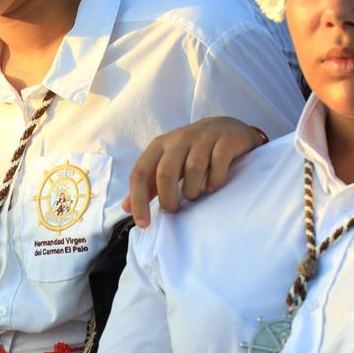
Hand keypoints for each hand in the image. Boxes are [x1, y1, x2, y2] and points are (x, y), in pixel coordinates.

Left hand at [124, 117, 266, 227]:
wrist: (227, 128)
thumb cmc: (192, 152)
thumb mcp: (167, 164)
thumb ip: (148, 185)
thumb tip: (126, 207)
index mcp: (159, 145)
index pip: (140, 173)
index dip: (138, 200)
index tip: (143, 224)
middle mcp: (179, 138)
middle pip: (166, 172)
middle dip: (168, 198)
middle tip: (174, 210)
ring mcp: (204, 137)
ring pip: (193, 168)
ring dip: (193, 191)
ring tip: (195, 196)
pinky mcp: (226, 140)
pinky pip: (219, 163)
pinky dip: (216, 180)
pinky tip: (215, 186)